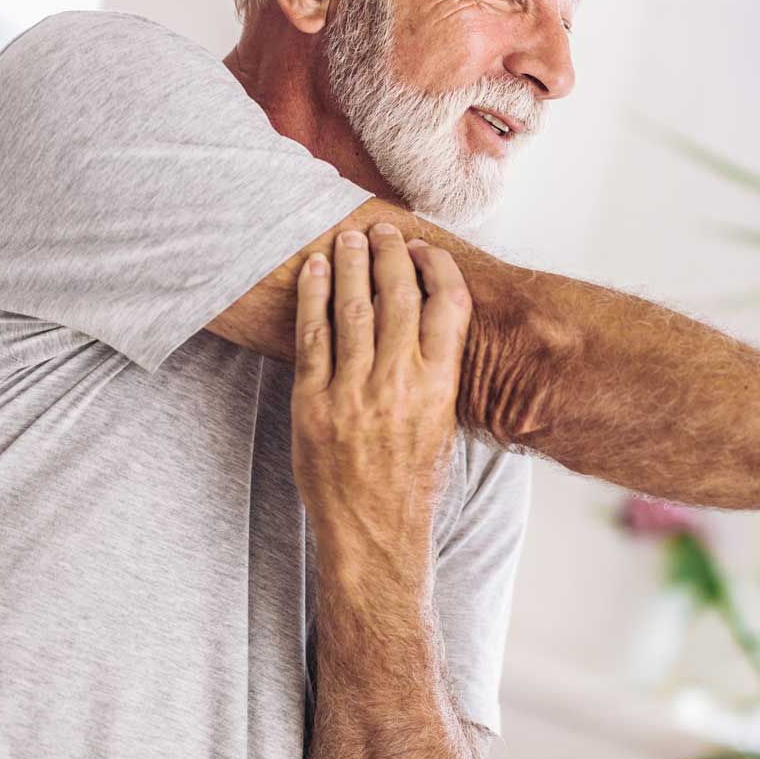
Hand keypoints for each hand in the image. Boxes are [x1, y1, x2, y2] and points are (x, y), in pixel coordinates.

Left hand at [291, 224, 471, 575]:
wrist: (375, 528)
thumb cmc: (412, 478)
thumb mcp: (442, 422)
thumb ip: (436, 371)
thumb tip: (428, 319)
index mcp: (440, 386)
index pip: (446, 305)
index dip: (434, 267)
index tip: (421, 249)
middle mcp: (401, 383)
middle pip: (397, 295)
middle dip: (388, 254)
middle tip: (381, 230)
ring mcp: (355, 392)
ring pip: (353, 308)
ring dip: (350, 264)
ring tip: (348, 239)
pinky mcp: (315, 402)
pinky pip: (313, 336)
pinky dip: (313, 296)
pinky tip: (314, 271)